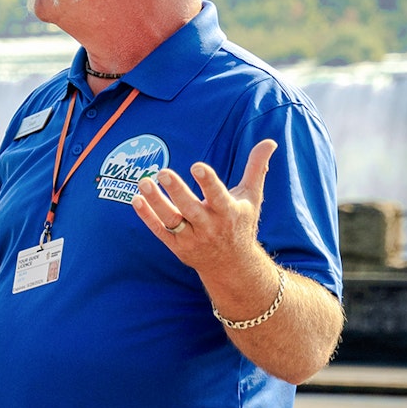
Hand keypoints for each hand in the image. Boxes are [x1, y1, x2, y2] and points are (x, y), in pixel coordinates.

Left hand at [130, 139, 276, 271]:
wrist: (232, 266)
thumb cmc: (241, 224)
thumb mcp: (252, 197)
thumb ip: (256, 168)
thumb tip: (270, 141)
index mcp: (228, 212)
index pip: (217, 196)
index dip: (208, 182)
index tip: (197, 166)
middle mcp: (209, 226)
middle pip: (190, 209)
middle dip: (177, 192)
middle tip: (163, 172)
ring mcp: (191, 238)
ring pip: (172, 220)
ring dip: (156, 202)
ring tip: (144, 182)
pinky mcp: (177, 246)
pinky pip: (159, 231)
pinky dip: (147, 217)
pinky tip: (136, 199)